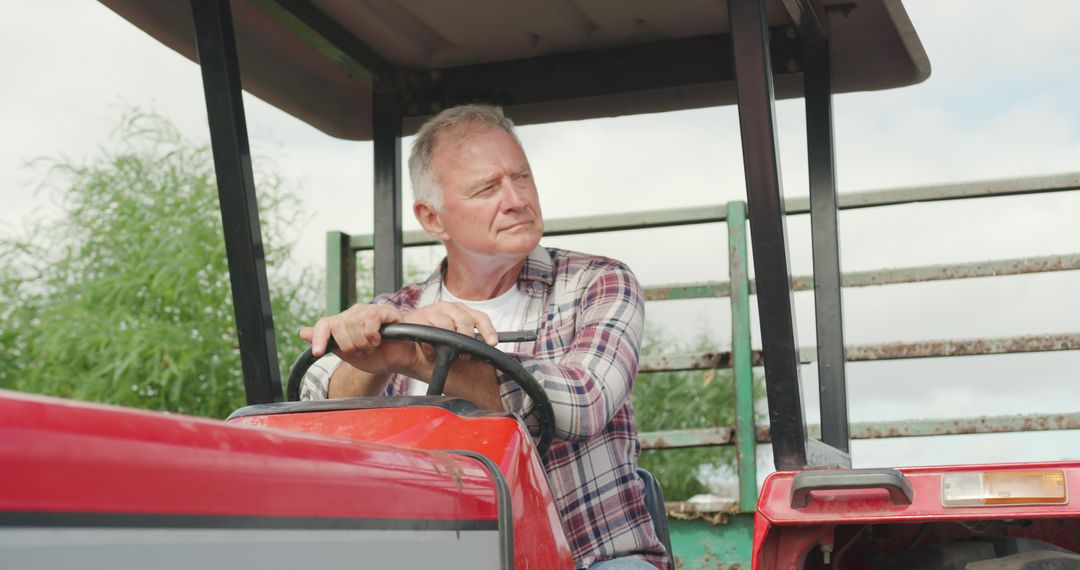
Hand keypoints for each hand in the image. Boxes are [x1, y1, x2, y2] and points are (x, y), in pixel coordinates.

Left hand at [299, 303, 417, 374]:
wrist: (399, 359)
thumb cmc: (377, 356)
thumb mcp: (348, 354)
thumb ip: (328, 343)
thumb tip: (303, 332)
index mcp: (343, 323)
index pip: (324, 324)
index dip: (319, 338)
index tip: (319, 353)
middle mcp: (353, 313)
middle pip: (339, 328)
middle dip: (351, 347)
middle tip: (363, 351)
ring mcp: (368, 310)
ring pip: (354, 326)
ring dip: (364, 344)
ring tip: (372, 346)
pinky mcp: (384, 311)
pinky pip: (370, 322)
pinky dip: (373, 337)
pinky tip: (380, 340)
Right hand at [402, 302, 497, 360]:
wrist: (401, 346)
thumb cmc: (429, 345)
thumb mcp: (452, 343)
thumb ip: (467, 344)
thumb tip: (485, 351)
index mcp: (459, 311)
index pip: (480, 317)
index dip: (488, 330)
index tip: (493, 343)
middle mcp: (447, 307)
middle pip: (466, 320)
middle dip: (467, 340)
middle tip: (464, 356)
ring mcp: (432, 310)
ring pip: (448, 325)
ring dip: (448, 344)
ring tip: (444, 355)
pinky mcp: (417, 317)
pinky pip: (430, 332)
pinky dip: (432, 347)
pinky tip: (430, 354)